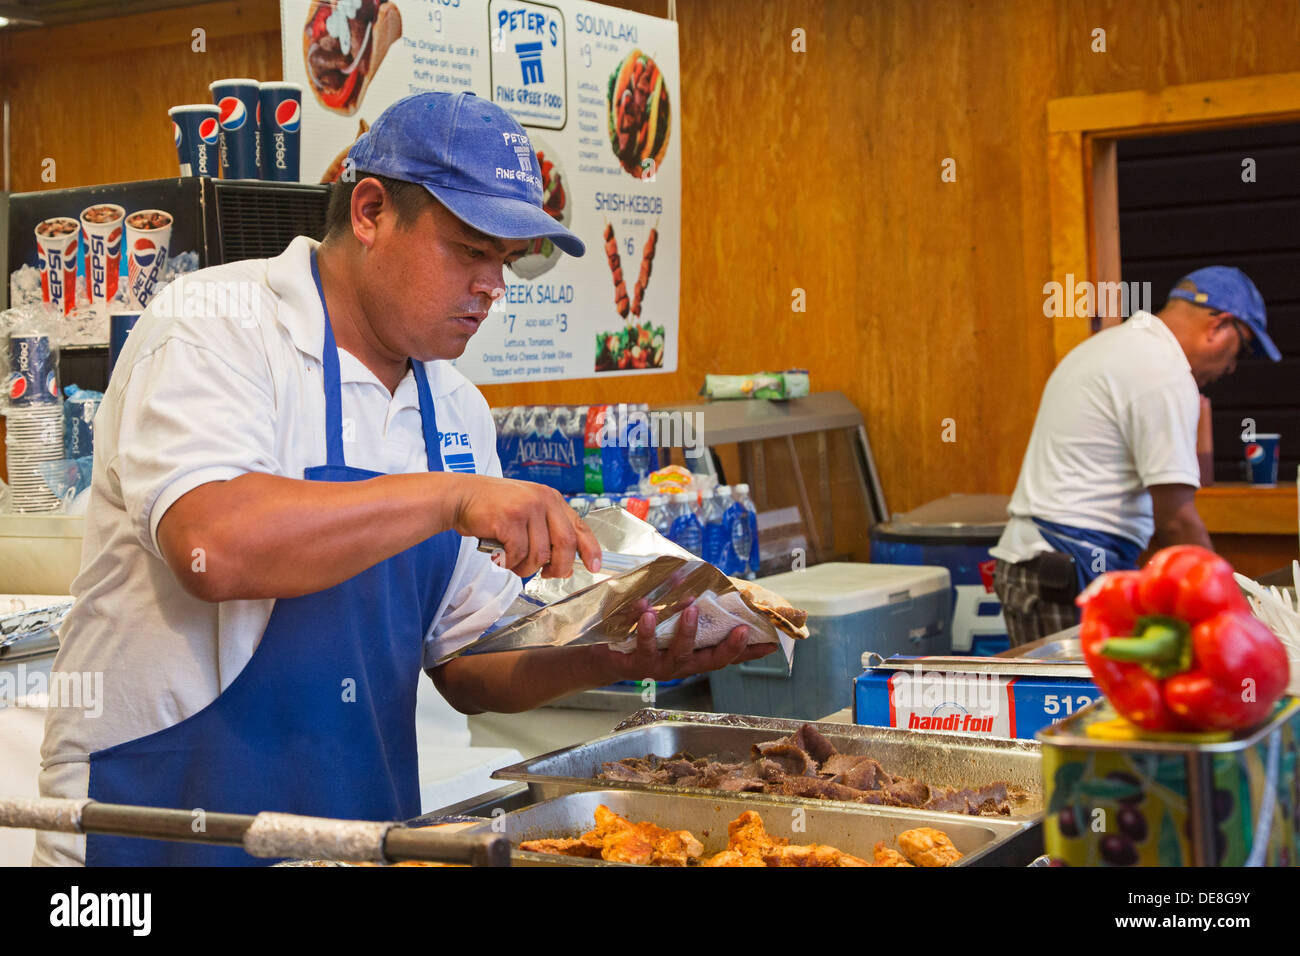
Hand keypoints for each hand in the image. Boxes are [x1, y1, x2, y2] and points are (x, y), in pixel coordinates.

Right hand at [448, 474, 600, 577]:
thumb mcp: (528, 511)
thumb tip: (567, 563)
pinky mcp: (509, 519)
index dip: (590, 550)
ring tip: (513, 561)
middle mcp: (543, 501)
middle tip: (548, 574)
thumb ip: (547, 531)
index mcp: (552, 499)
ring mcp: (526, 508)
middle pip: (565, 545)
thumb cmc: (494, 508)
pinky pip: (518, 554)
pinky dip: (509, 563)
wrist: (462, 496)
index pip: (579, 527)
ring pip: (539, 555)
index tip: (594, 567)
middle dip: (559, 567)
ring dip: (526, 567)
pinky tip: (501, 556)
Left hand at [595, 598, 777, 682]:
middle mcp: (682, 664)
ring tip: (690, 608)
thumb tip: (707, 579)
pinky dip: (644, 625)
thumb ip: (688, 606)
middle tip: (742, 629)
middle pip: (711, 662)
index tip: (773, 643)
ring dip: (686, 631)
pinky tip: (645, 608)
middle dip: (728, 647)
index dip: (750, 652)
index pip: (727, 655)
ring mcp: (660, 666)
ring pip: (678, 653)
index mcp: (694, 654)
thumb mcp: (669, 621)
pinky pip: (642, 644)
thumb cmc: (643, 633)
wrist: (604, 653)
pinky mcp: (635, 664)